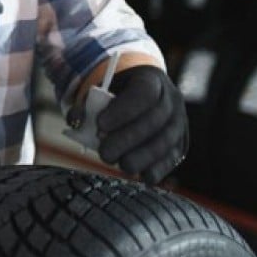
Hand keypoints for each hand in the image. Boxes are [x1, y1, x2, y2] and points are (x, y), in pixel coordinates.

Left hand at [96, 65, 188, 183]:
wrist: (141, 95)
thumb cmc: (117, 93)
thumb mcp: (101, 89)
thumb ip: (87, 103)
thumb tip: (76, 121)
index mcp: (152, 80)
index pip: (144, 93)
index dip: (123, 111)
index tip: (100, 124)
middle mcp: (172, 100)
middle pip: (155, 120)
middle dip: (128, 139)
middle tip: (105, 153)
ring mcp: (180, 122)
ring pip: (166, 141)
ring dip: (142, 157)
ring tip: (120, 164)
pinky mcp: (181, 142)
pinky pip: (173, 157)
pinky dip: (159, 169)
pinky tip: (143, 176)